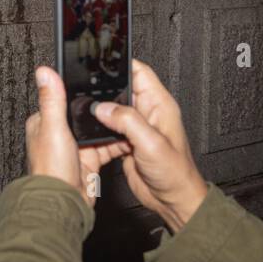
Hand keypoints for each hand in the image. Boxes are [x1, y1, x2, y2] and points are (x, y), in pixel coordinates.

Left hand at [25, 67, 128, 208]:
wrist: (64, 202)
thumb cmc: (51, 169)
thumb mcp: (53, 128)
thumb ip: (52, 99)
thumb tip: (44, 72)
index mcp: (44, 122)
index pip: (63, 97)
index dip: (79, 89)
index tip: (95, 81)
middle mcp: (59, 134)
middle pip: (84, 112)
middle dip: (100, 107)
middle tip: (118, 97)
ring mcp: (76, 147)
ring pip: (98, 128)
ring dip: (111, 124)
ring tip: (126, 114)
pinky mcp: (89, 159)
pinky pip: (107, 145)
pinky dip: (117, 141)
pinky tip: (127, 136)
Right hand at [87, 60, 207, 230]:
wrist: (173, 200)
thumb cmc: (176, 173)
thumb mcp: (152, 143)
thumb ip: (128, 121)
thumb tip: (104, 107)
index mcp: (160, 105)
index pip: (140, 72)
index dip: (121, 63)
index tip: (102, 61)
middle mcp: (148, 113)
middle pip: (121, 88)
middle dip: (104, 88)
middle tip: (87, 90)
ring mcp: (136, 128)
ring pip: (112, 109)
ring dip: (101, 111)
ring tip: (87, 111)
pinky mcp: (126, 142)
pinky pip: (108, 128)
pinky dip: (99, 129)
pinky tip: (93, 132)